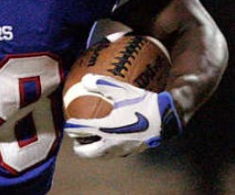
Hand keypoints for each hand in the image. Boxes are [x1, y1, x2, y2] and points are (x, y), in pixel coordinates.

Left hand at [63, 74, 181, 158]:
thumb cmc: (143, 102)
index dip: (71, 127)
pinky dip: (105, 150)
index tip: (68, 123)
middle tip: (75, 138)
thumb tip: (84, 79)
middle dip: (78, 146)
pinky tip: (108, 140)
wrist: (166, 118)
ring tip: (89, 142)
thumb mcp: (122, 89)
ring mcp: (120, 150)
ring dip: (91, 150)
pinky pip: (112, 154)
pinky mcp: (130, 152)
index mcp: (104, 127)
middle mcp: (110, 142)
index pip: (80, 130)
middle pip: (86, 151)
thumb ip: (102, 84)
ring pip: (99, 155)